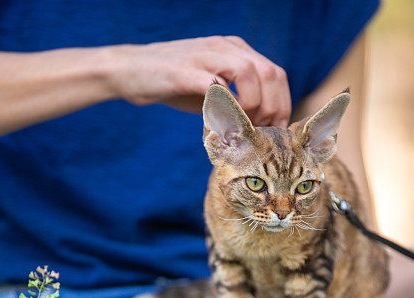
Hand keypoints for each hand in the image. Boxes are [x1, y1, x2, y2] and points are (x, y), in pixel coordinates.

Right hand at [107, 37, 290, 126]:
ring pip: (249, 72)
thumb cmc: (173, 84)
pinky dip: (227, 105)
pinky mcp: (185, 70)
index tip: (276, 131)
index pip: (275, 74)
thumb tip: (258, 126)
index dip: (282, 105)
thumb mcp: (212, 90)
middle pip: (269, 72)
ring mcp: (205, 56)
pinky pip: (216, 83)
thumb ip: (236, 100)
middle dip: (273, 108)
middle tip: (263, 134)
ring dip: (254, 105)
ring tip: (245, 127)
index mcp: (235, 51)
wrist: (130, 71)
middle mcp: (225, 47)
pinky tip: (224, 123)